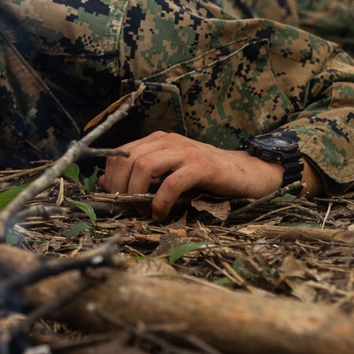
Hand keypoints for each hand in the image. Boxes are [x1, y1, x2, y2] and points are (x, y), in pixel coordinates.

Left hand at [98, 131, 287, 220]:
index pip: (120, 153)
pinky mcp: (202, 166)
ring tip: (143, 212)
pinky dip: (161, 201)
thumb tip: (104, 182)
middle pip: (127, 159)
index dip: (111, 177)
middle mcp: (168, 141)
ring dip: (137, 193)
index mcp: (157, 140)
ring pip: (144, 166)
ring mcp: (185, 151)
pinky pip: (172, 183)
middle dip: (120, 187)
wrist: (248, 172)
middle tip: (126, 208)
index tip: (114, 198)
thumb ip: (140, 176)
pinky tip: (161, 213)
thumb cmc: (206, 176)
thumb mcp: (168, 174)